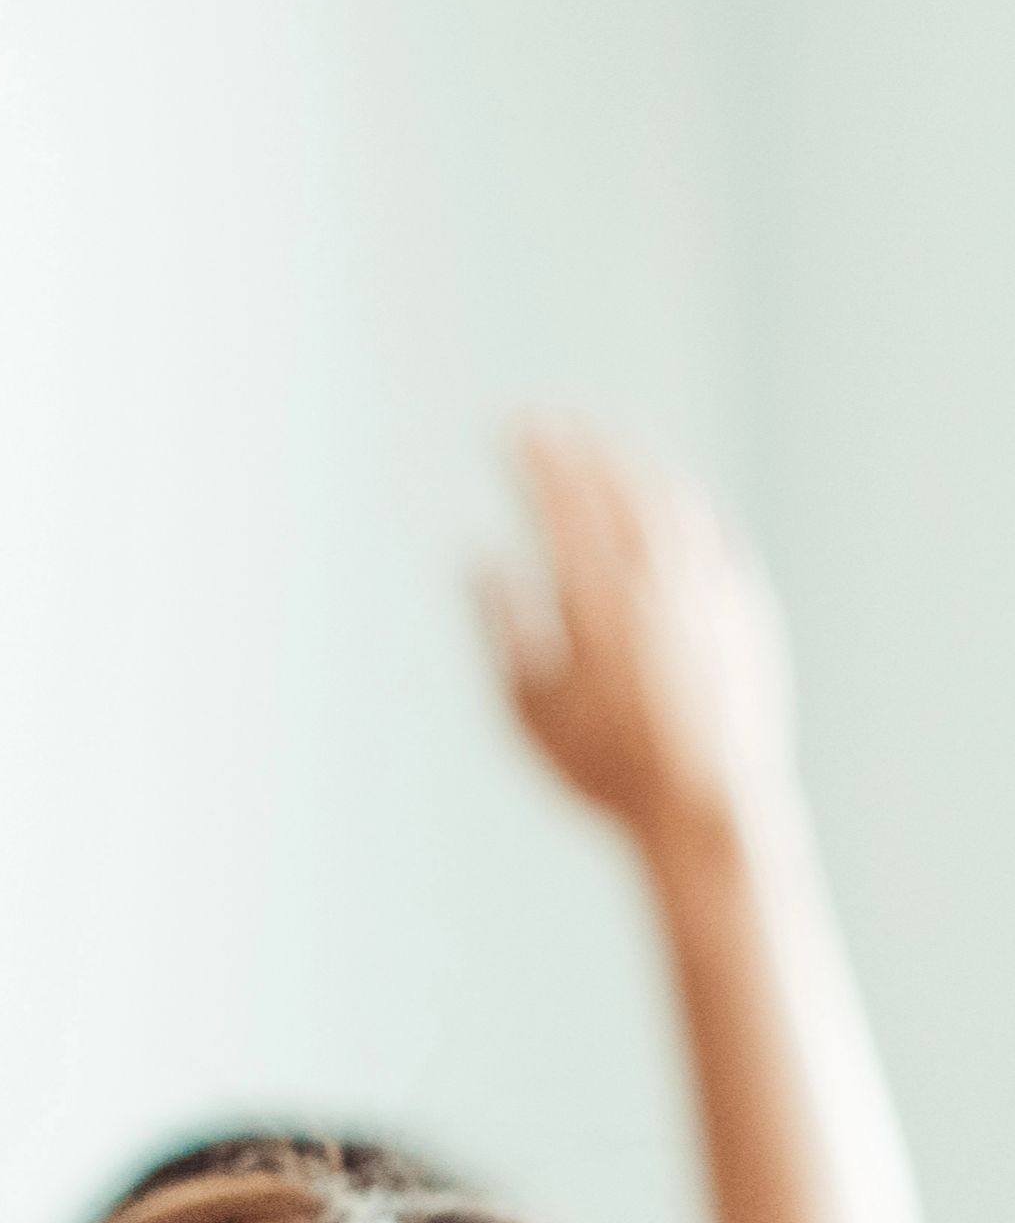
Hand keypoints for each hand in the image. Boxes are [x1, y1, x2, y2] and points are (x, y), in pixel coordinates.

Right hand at [482, 423, 799, 865]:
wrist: (708, 805)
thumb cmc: (603, 769)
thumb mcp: (525, 709)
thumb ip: (500, 626)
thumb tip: (478, 560)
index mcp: (594, 602)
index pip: (561, 503)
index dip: (533, 458)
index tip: (507, 429)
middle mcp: (656, 581)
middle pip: (616, 486)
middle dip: (577, 443)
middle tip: (547, 417)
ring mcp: (707, 587)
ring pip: (670, 499)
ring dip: (631, 459)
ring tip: (603, 440)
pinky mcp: (743, 604)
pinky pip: (712, 528)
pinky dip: (681, 498)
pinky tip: (666, 491)